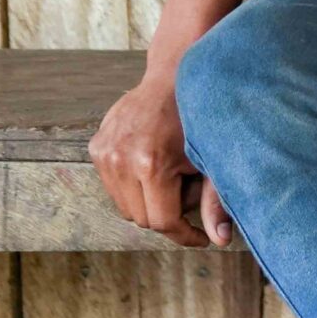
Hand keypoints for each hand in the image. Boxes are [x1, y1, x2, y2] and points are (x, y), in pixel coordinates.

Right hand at [89, 68, 234, 248]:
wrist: (176, 75)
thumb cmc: (202, 118)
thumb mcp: (214, 159)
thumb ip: (215, 202)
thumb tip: (220, 242)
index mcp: (151, 165)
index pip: (162, 222)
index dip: (184, 235)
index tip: (200, 237)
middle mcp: (121, 160)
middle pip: (141, 218)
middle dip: (167, 215)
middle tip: (189, 192)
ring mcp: (104, 152)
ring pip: (125, 205)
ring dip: (148, 201)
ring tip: (172, 175)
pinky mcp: (96, 145)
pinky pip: (113, 185)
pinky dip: (133, 185)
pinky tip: (154, 162)